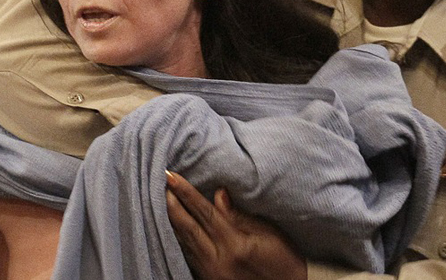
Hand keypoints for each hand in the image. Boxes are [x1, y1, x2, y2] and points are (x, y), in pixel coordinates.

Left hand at [165, 171, 305, 279]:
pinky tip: (175, 225)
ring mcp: (210, 272)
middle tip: (160, 183)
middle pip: (187, 228)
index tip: (171, 176)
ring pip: (184, 241)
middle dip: (172, 204)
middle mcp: (217, 260)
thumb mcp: (270, 234)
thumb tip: (219, 194)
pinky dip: (180, 237)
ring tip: (164, 199)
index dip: (186, 193)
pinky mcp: (207, 279)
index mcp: (234, 245)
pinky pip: (188, 254)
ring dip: (172, 219)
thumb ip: (241, 216)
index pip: (205, 212)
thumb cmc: (285, 261)